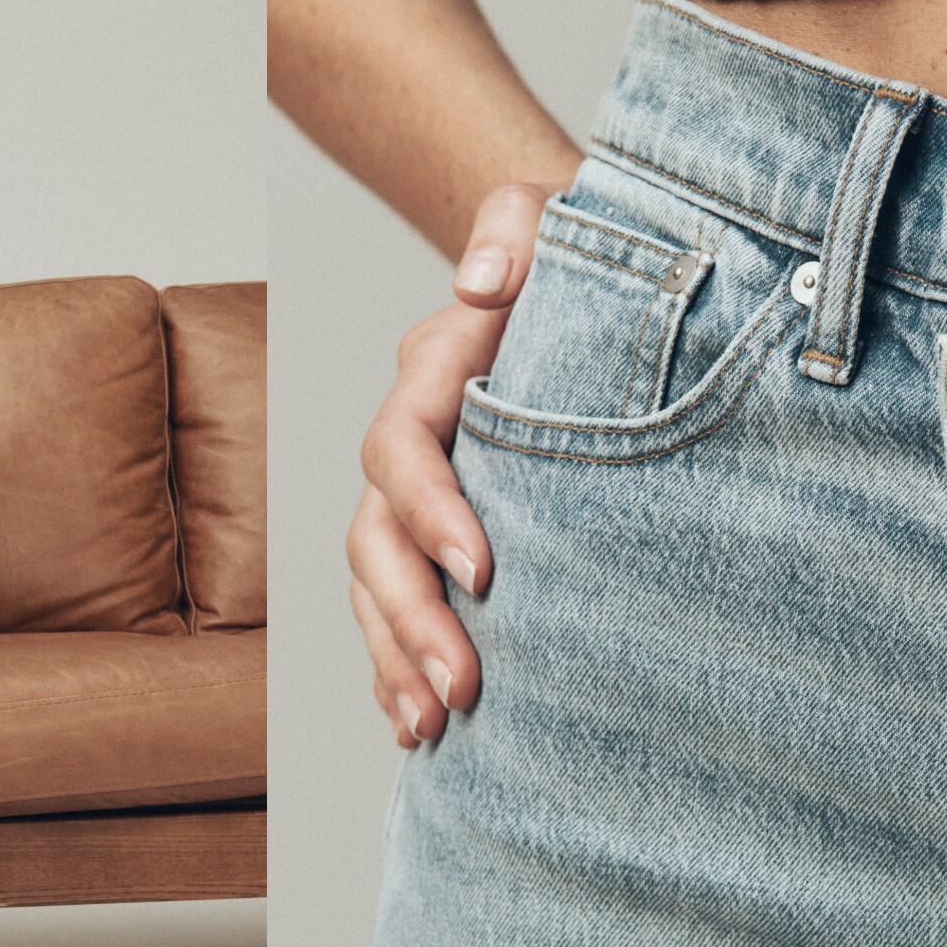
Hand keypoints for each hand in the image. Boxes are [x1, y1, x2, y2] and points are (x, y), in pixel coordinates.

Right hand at [349, 183, 545, 746]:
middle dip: (413, 620)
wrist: (568, 281)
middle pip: (377, 542)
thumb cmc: (570, 257)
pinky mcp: (434, 537)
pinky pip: (394, 610)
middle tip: (463, 689)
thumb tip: (483, 283)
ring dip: (395, 660)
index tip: (483, 572)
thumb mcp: (551, 218)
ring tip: (432, 725)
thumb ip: (515, 229)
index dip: (431, 512)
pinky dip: (397, 668)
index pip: (405, 451)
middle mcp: (410, 444)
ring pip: (376, 589)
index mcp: (432, 377)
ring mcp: (413, 498)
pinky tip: (418, 728)